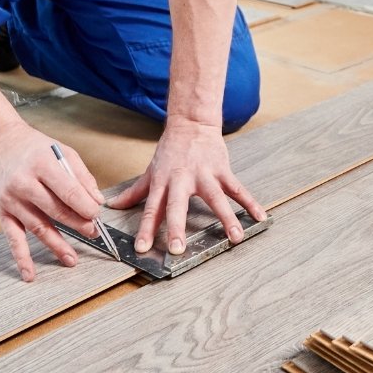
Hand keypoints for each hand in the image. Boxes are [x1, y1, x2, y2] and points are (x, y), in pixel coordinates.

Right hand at [0, 120, 106, 281]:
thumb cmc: (34, 147)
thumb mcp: (62, 151)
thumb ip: (81, 176)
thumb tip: (97, 200)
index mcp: (42, 164)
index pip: (67, 191)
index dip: (85, 206)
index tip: (97, 215)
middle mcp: (24, 183)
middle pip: (55, 211)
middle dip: (77, 224)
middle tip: (92, 232)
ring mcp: (11, 200)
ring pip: (38, 227)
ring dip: (57, 244)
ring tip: (72, 259)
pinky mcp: (2, 212)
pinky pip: (13, 238)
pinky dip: (21, 258)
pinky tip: (29, 273)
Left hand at [106, 116, 265, 255]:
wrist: (192, 123)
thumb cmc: (171, 150)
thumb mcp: (151, 170)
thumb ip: (134, 192)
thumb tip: (113, 206)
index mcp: (163, 182)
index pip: (151, 209)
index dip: (146, 230)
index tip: (142, 249)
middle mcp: (182, 179)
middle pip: (178, 205)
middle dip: (177, 227)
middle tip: (178, 249)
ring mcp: (205, 175)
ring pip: (216, 198)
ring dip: (226, 218)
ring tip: (235, 237)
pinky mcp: (223, 170)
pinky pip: (238, 189)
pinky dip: (250, 203)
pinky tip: (259, 217)